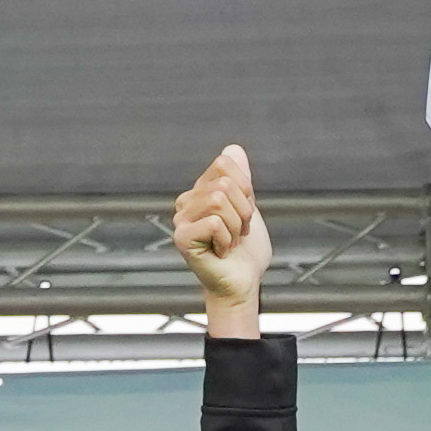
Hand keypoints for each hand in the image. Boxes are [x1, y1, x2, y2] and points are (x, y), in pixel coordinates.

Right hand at [173, 144, 272, 337]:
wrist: (243, 282)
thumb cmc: (245, 251)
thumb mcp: (248, 207)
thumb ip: (241, 178)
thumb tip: (233, 148)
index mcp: (201, 189)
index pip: (225, 163)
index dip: (245, 188)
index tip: (244, 213)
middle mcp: (187, 201)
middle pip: (224, 183)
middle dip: (244, 211)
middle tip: (238, 232)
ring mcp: (181, 219)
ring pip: (220, 200)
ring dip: (236, 226)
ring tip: (230, 242)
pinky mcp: (182, 237)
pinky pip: (215, 222)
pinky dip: (227, 240)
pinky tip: (221, 252)